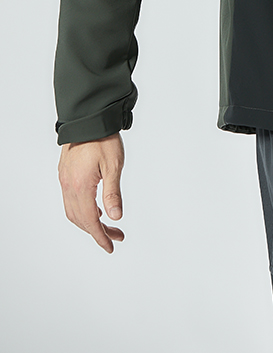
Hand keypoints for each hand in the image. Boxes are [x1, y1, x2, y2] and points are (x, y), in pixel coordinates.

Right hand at [57, 133, 124, 252]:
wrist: (88, 117)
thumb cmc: (103, 138)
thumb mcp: (113, 166)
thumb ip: (113, 194)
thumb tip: (116, 217)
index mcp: (80, 186)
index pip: (89, 221)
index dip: (100, 236)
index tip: (110, 246)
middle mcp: (68, 186)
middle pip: (81, 219)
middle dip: (97, 231)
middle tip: (116, 236)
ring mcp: (65, 180)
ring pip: (73, 211)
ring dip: (89, 221)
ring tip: (108, 225)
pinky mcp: (65, 174)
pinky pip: (70, 200)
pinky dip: (82, 210)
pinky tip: (95, 208)